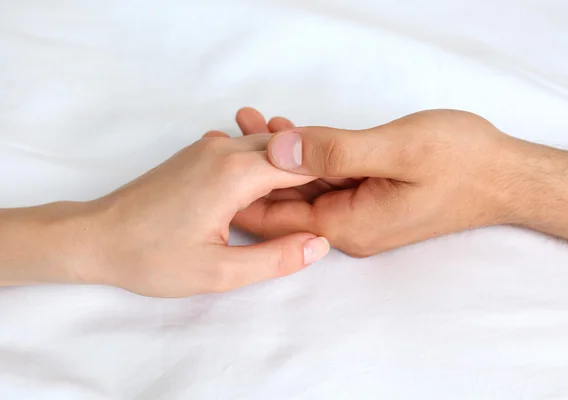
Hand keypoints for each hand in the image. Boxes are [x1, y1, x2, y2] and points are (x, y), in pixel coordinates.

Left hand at [74, 133, 329, 296]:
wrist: (95, 236)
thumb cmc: (152, 257)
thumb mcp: (218, 271)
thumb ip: (275, 258)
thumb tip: (320, 243)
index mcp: (236, 173)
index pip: (302, 162)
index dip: (331, 175)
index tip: (351, 193)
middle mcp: (225, 149)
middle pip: (287, 150)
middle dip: (313, 171)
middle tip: (334, 199)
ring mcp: (209, 146)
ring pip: (266, 147)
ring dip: (289, 169)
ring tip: (305, 200)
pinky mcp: (197, 152)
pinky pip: (245, 150)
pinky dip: (266, 166)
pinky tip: (268, 193)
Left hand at [233, 109, 525, 256]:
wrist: (505, 177)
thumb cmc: (461, 163)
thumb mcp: (398, 151)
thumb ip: (336, 152)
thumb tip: (279, 150)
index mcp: (347, 223)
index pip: (277, 214)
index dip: (244, 185)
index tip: (217, 153)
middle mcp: (347, 225)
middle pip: (286, 201)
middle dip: (256, 165)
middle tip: (230, 125)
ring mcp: (358, 213)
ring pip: (304, 187)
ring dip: (279, 155)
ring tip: (250, 119)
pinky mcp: (369, 198)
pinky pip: (326, 179)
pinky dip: (307, 156)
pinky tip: (290, 131)